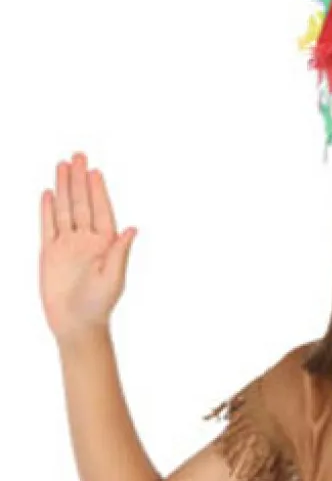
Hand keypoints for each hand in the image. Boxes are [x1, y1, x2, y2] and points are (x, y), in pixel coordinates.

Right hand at [39, 152, 137, 344]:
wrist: (76, 325)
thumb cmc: (99, 305)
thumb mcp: (114, 278)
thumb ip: (120, 252)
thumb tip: (133, 228)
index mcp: (105, 245)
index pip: (101, 211)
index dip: (98, 190)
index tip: (95, 171)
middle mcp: (87, 241)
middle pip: (82, 204)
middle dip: (79, 180)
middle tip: (78, 155)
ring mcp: (67, 245)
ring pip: (65, 210)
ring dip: (64, 188)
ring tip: (62, 165)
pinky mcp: (50, 253)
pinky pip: (48, 225)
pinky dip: (48, 209)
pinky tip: (49, 193)